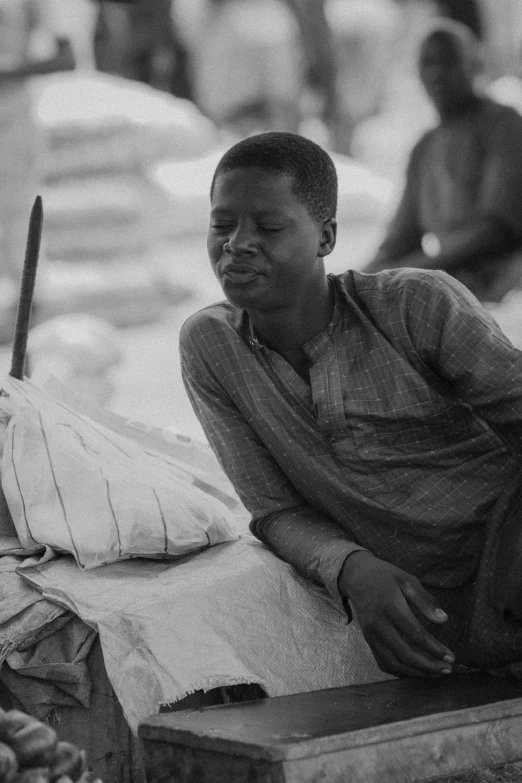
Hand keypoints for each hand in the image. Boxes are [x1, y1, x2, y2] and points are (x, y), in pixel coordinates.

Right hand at [338, 551, 454, 677]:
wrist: (356, 577)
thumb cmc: (385, 577)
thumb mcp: (407, 580)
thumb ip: (425, 600)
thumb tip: (444, 620)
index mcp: (390, 607)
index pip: (415, 634)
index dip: (434, 648)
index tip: (450, 656)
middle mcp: (378, 625)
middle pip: (405, 654)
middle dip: (428, 666)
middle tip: (447, 669)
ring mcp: (371, 635)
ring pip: (393, 663)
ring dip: (416, 672)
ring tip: (436, 673)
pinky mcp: (368, 640)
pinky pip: (384, 663)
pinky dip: (401, 671)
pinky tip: (417, 671)